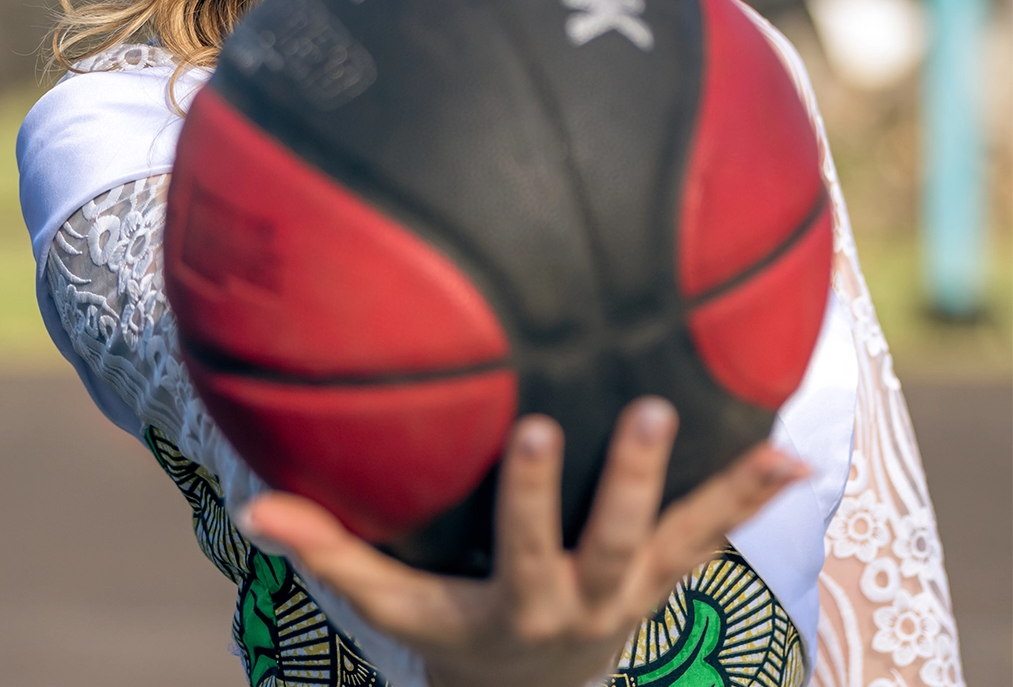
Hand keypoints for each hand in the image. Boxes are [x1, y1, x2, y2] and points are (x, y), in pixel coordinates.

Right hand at [237, 398, 807, 686]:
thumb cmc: (451, 639)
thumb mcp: (394, 609)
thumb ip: (331, 555)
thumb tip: (255, 507)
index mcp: (519, 604)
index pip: (527, 544)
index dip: (537, 494)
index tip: (545, 423)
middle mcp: (587, 603)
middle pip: (616, 542)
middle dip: (632, 481)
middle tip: (653, 410)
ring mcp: (636, 597)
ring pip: (682, 545)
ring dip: (722, 495)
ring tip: (774, 448)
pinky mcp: (664, 584)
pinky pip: (714, 540)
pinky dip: (752, 498)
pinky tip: (795, 452)